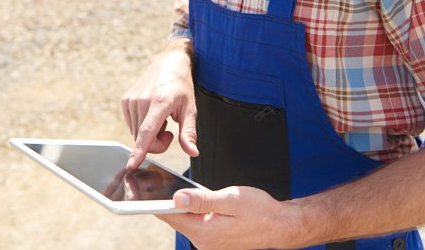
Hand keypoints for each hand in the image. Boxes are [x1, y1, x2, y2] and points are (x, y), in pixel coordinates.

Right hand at [120, 39, 198, 168]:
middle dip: (157, 143)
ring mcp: (131, 100)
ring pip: (136, 134)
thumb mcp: (191, 109)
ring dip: (149, 134)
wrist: (169, 62)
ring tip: (161, 118)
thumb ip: (189, 132)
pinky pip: (132, 126)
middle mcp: (142, 100)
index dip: (140, 151)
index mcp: (160, 102)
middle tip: (169, 131)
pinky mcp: (125, 101)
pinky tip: (151, 114)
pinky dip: (142, 126)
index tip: (131, 165)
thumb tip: (193, 152)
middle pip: (144, 139)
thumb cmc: (182, 86)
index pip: (147, 132)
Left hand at [157, 186, 303, 249]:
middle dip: (164, 201)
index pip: (171, 215)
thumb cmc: (260, 210)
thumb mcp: (231, 199)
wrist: (280, 226)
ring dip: (177, 206)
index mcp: (205, 231)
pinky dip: (189, 211)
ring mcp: (208, 243)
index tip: (143, 186)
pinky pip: (194, 224)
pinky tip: (189, 199)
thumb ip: (202, 199)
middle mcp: (204, 241)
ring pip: (184, 221)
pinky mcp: (213, 239)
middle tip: (151, 182)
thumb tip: (177, 197)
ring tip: (167, 187)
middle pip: (174, 219)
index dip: (155, 200)